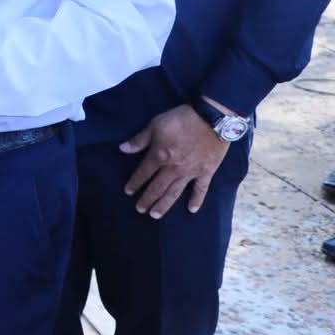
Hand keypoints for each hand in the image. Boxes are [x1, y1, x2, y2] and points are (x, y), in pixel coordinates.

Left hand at [121, 102, 231, 216]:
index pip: (143, 173)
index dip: (135, 183)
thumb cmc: (181, 119)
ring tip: (155, 215)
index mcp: (159, 156)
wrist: (211, 118)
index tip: (128, 192)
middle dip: (147, 199)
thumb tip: (122, 149)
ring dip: (164, 205)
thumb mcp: (155, 125)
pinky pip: (201, 189)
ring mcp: (191, 172)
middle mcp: (173, 168)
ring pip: (174, 192)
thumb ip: (139, 140)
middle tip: (139, 210)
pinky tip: (192, 210)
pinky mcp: (207, 172)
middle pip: (157, 187)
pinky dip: (197, 200)